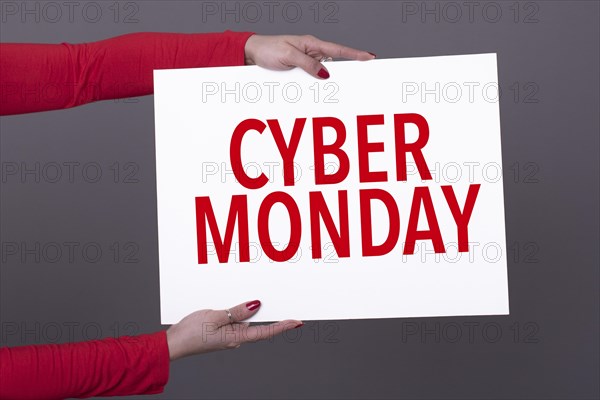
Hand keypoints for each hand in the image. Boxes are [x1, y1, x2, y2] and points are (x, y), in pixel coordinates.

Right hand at [165, 300, 301, 360]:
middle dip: (265, 313)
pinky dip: (236, 310)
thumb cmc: (191, 333)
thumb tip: (256, 306)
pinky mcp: (220, 331)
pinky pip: (233, 319)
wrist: (173, 343)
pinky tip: (232, 303)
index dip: (283, 326)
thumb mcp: (215, 317)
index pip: (266, 332)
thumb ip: (237, 311)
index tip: (297, 322)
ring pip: (243, 320)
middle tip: (280, 302)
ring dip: (247, 309)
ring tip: (253, 298)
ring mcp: (228, 335)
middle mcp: (235, 338)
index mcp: (237, 337)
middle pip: (256, 324)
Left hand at [244, 34, 375, 78]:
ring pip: (323, 73)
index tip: (370, 57)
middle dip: (346, 70)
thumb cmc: (268, 49)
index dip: (355, 54)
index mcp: (311, 44)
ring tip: (337, 89)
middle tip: (360, 75)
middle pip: (334, 62)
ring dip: (328, 81)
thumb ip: (308, 64)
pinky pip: (312, 78)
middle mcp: (311, 52)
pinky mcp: (299, 71)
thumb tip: (325, 73)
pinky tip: (317, 90)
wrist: (251, 53)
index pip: (338, 49)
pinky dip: (316, 84)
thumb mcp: (288, 56)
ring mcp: (306, 62)